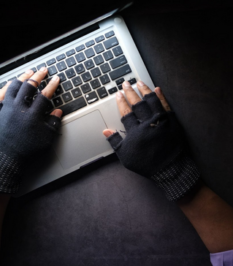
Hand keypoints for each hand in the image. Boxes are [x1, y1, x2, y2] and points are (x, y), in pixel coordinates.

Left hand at [0, 68, 61, 193]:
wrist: (5, 159)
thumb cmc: (26, 151)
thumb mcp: (46, 140)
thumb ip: (53, 124)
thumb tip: (58, 112)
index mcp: (32, 115)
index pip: (45, 95)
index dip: (52, 85)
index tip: (56, 79)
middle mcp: (19, 108)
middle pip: (29, 86)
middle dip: (38, 76)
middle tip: (43, 70)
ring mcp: (6, 108)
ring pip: (14, 86)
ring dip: (22, 78)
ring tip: (28, 73)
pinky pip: (0, 94)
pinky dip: (6, 87)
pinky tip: (10, 83)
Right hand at [103, 80, 199, 200]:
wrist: (169, 169)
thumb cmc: (146, 163)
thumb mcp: (126, 156)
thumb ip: (115, 142)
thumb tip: (106, 131)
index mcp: (135, 131)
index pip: (126, 112)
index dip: (121, 102)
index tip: (118, 94)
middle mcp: (148, 123)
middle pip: (137, 104)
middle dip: (130, 92)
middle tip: (126, 84)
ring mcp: (161, 121)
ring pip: (152, 101)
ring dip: (145, 90)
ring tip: (139, 82)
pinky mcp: (173, 121)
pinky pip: (166, 105)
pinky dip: (161, 96)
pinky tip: (157, 89)